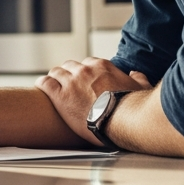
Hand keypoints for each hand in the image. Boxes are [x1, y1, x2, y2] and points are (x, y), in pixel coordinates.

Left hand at [35, 57, 150, 144]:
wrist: (123, 121)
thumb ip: (137, 78)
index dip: (84, 72)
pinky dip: (42, 84)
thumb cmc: (134, 107)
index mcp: (101, 66)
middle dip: (68, 74)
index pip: (87, 63)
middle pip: (69, 66)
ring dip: (55, 78)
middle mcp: (84, 70)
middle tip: (67, 84)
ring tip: (54, 85)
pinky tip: (42, 87)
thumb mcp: (141, 88)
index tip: (83, 80)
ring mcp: (71, 82)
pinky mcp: (60, 96)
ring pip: (56, 72)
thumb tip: (136, 74)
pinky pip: (45, 83)